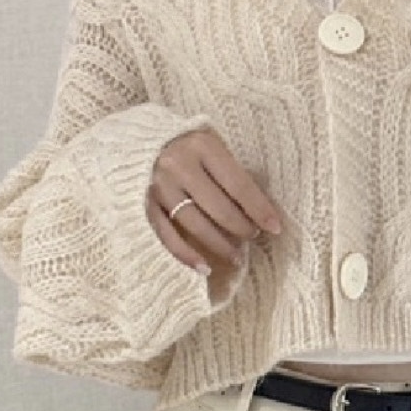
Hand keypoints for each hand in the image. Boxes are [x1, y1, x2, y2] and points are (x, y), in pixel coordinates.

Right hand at [147, 126, 282, 276]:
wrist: (136, 141)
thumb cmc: (184, 144)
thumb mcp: (210, 143)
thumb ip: (230, 170)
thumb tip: (259, 208)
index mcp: (202, 146)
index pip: (238, 185)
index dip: (259, 209)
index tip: (275, 227)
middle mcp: (179, 165)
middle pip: (219, 208)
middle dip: (242, 228)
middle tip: (253, 237)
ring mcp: (159, 187)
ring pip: (197, 225)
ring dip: (221, 245)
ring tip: (237, 256)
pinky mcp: (143, 206)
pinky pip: (168, 237)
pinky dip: (187, 256)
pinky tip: (205, 268)